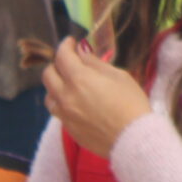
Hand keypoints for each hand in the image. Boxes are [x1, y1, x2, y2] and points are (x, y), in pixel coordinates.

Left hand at [42, 38, 154, 156]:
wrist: (133, 139)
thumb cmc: (132, 104)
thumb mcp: (120, 76)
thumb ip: (96, 64)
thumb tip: (82, 54)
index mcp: (79, 79)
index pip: (62, 56)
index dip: (65, 45)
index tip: (71, 42)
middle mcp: (65, 96)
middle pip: (48, 74)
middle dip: (57, 64)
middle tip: (71, 63)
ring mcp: (64, 114)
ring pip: (49, 94)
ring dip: (56, 85)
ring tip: (70, 85)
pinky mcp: (68, 128)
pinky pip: (57, 111)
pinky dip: (62, 102)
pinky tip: (76, 103)